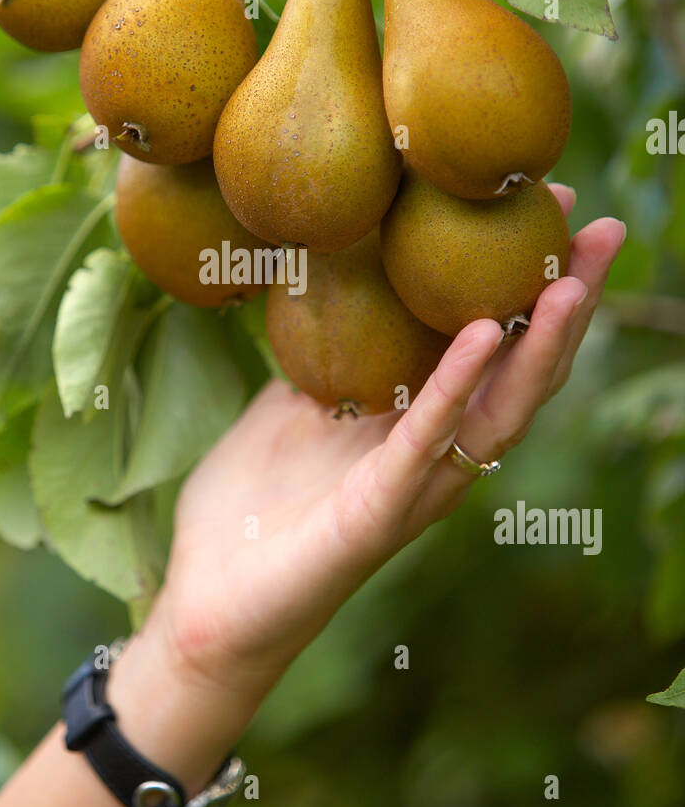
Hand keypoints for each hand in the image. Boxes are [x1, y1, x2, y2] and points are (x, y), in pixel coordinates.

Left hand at [138, 189, 624, 707]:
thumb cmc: (251, 506)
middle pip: (522, 372)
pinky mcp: (380, 510)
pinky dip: (458, 385)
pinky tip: (485, 333)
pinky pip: (428, 439)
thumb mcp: (291, 401)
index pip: (491, 343)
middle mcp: (436, 454)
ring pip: (501, 411)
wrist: (206, 597)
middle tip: (599, 232)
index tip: (548, 209)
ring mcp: (416, 486)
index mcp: (417, 423)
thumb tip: (328, 270)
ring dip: (541, 343)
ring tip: (572, 279)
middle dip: (567, 302)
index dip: (524, 281)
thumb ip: (325, 349)